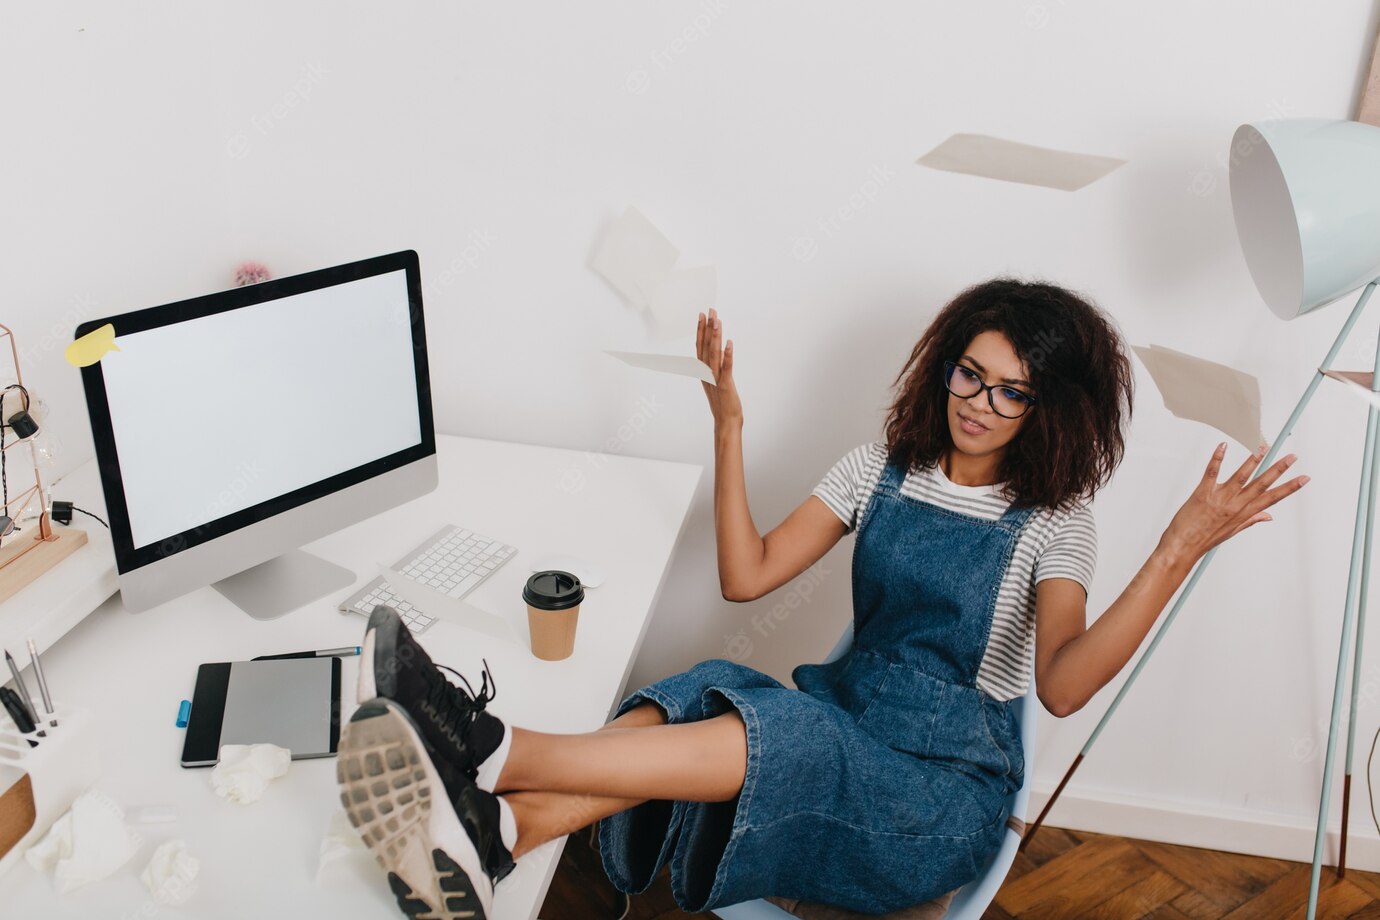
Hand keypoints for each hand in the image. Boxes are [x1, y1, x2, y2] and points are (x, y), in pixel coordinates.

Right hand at [697, 308, 742, 425]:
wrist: (726, 422)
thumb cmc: (723, 402)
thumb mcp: (716, 381)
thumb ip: (715, 366)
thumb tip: (719, 350)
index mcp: (704, 371)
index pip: (700, 346)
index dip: (701, 330)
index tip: (702, 315)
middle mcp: (707, 373)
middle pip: (705, 347)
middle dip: (707, 328)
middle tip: (710, 310)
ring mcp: (715, 379)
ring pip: (714, 354)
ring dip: (715, 337)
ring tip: (717, 321)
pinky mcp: (725, 386)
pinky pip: (726, 368)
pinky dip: (727, 356)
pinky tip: (729, 343)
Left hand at [1159, 441, 1308, 563]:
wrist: (1182, 547)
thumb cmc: (1204, 539)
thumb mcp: (1232, 531)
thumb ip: (1251, 520)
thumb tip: (1268, 516)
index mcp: (1243, 514)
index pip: (1272, 498)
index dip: (1290, 488)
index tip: (1304, 478)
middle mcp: (1234, 505)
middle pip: (1261, 484)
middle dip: (1278, 470)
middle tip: (1292, 457)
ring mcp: (1219, 498)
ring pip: (1240, 476)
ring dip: (1253, 460)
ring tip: (1263, 446)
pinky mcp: (1202, 493)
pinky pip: (1211, 472)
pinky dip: (1218, 458)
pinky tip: (1223, 446)